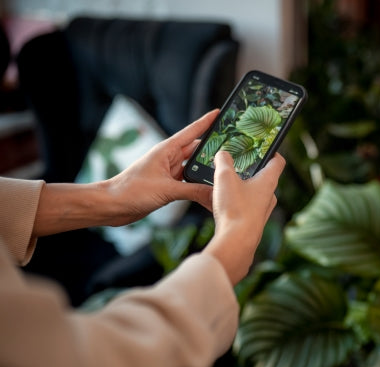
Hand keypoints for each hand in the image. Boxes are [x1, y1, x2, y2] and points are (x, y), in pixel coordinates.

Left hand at [106, 110, 219, 225]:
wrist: (112, 206)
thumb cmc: (132, 190)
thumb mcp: (166, 190)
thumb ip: (193, 191)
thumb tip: (215, 193)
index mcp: (167, 150)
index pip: (192, 131)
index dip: (206, 121)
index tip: (220, 113)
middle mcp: (169, 159)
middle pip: (196, 151)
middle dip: (212, 150)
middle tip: (233, 149)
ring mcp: (168, 173)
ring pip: (193, 168)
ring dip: (205, 171)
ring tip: (224, 172)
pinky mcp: (167, 186)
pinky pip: (188, 183)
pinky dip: (198, 186)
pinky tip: (209, 190)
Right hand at [203, 151, 285, 284]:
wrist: (236, 242)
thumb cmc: (236, 209)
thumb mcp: (225, 178)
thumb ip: (223, 161)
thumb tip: (222, 154)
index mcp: (268, 181)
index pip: (278, 161)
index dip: (272, 151)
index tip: (263, 147)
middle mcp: (268, 196)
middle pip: (263, 178)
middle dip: (249, 171)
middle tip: (236, 165)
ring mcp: (261, 211)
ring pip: (251, 194)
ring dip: (239, 187)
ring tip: (222, 184)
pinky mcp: (251, 223)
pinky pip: (243, 207)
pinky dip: (233, 202)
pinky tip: (217, 203)